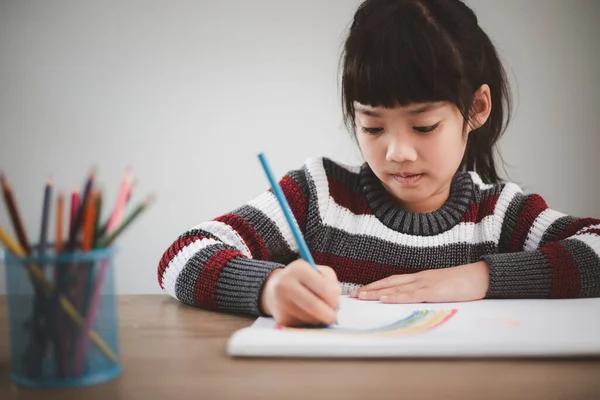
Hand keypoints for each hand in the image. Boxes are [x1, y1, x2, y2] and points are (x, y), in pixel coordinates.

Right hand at [260, 259, 340, 325]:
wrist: (273, 290)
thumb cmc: (301, 280)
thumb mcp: (316, 271)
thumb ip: (331, 281)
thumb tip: (335, 300)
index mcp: (298, 269)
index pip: (324, 288)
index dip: (334, 299)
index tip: (337, 303)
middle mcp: (286, 285)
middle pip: (315, 306)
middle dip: (330, 314)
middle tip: (333, 316)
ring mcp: (282, 303)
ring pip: (311, 318)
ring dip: (320, 319)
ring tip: (318, 311)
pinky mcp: (282, 318)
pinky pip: (304, 325)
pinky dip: (310, 322)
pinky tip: (306, 314)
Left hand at [350, 261, 489, 302]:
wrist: (483, 276)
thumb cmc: (465, 284)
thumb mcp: (442, 288)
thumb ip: (428, 292)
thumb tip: (416, 301)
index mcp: (421, 277)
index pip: (394, 280)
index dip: (377, 285)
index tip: (363, 291)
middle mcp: (420, 278)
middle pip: (390, 282)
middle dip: (371, 288)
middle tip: (354, 295)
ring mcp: (426, 283)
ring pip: (396, 288)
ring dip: (377, 292)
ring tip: (361, 297)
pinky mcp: (433, 291)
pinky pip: (411, 294)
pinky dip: (395, 296)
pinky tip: (384, 299)